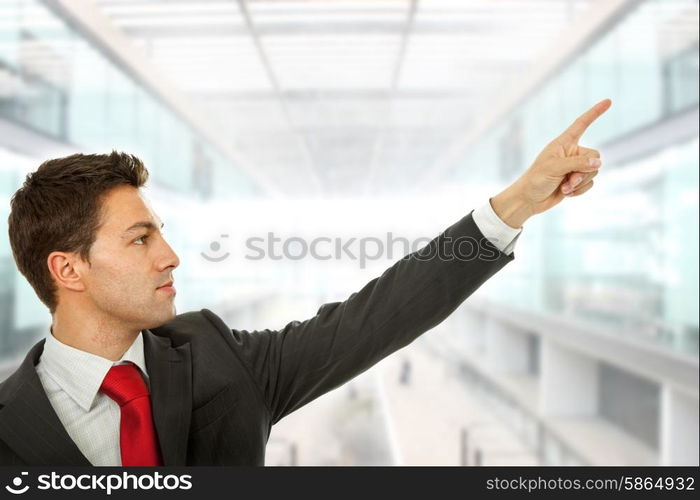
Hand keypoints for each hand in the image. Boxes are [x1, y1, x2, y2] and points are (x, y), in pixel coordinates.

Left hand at [491, 99, 611, 227]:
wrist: (528, 200)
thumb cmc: (536, 180)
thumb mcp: (555, 168)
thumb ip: (578, 164)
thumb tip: (598, 163)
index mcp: (563, 143)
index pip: (581, 124)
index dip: (595, 113)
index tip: (608, 101)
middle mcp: (571, 153)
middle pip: (594, 157)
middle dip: (585, 171)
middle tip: (570, 180)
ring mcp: (574, 167)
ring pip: (593, 172)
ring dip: (580, 183)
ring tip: (564, 188)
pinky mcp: (576, 181)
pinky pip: (590, 183)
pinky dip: (580, 190)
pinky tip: (567, 194)